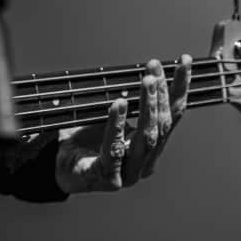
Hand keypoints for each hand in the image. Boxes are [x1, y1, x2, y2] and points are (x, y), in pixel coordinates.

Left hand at [55, 55, 190, 193]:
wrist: (56, 168)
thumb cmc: (85, 141)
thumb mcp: (111, 116)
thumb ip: (129, 103)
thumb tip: (145, 73)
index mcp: (151, 148)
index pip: (172, 115)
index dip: (179, 88)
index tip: (184, 61)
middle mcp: (145, 163)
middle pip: (162, 126)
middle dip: (161, 94)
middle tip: (155, 69)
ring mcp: (129, 174)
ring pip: (146, 138)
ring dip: (147, 106)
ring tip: (147, 81)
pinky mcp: (109, 179)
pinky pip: (115, 149)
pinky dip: (117, 124)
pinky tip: (118, 105)